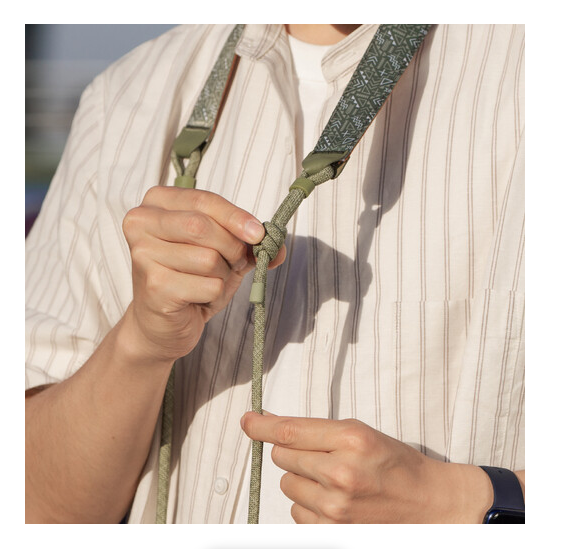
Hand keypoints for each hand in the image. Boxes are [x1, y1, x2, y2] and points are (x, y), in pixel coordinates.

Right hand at [121, 186, 284, 363]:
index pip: (203, 200)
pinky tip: (197, 298)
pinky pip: (208, 285)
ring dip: (222, 275)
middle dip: (231, 248)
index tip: (259, 233)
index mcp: (157, 202)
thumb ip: (248, 242)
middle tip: (234, 263)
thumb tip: (278, 245)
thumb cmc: (190, 280)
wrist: (161, 324)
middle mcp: (141, 223)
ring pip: (208, 258)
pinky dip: (214, 294)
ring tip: (207, 282)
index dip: (236, 217)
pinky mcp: (154, 286)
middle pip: (202, 226)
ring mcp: (143, 255)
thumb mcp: (221, 251)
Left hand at [241, 412, 492, 522]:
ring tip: (331, 479)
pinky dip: (308, 504)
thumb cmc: (395, 463)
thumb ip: (317, 431)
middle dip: (293, 452)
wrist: (428, 503)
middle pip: (283, 457)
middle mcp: (340, 472)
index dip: (262, 425)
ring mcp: (336, 506)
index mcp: (350, 439)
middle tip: (319, 454)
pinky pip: (297, 512)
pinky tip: (332, 500)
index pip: (290, 431)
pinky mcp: (333, 530)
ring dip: (300, 479)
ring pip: (287, 485)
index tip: (247, 421)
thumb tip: (275, 427)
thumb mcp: (361, 433)